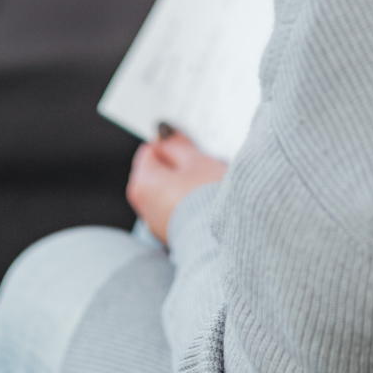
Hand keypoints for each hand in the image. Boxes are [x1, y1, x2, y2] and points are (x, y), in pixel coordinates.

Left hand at [126, 129, 226, 245]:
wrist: (229, 238)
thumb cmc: (210, 199)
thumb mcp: (196, 161)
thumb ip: (177, 145)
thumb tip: (166, 134)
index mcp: (143, 183)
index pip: (150, 151)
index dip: (171, 147)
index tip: (188, 149)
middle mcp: (144, 206)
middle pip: (155, 173)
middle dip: (175, 167)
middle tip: (199, 166)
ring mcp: (156, 223)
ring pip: (165, 192)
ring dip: (182, 185)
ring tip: (205, 186)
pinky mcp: (172, 235)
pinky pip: (174, 210)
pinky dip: (186, 203)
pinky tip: (205, 204)